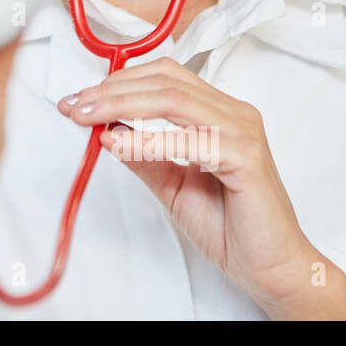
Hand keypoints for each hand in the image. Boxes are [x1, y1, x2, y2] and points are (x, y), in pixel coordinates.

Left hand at [56, 57, 345, 316]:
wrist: (272, 268)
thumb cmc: (230, 226)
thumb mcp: (172, 185)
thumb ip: (144, 155)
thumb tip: (105, 131)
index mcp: (219, 112)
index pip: (164, 77)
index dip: (117, 83)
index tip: (77, 101)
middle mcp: (234, 113)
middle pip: (164, 82)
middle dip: (110, 91)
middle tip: (73, 106)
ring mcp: (243, 132)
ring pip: (174, 100)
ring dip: (122, 105)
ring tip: (87, 118)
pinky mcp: (246, 159)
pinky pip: (192, 140)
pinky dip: (150, 140)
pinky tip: (120, 146)